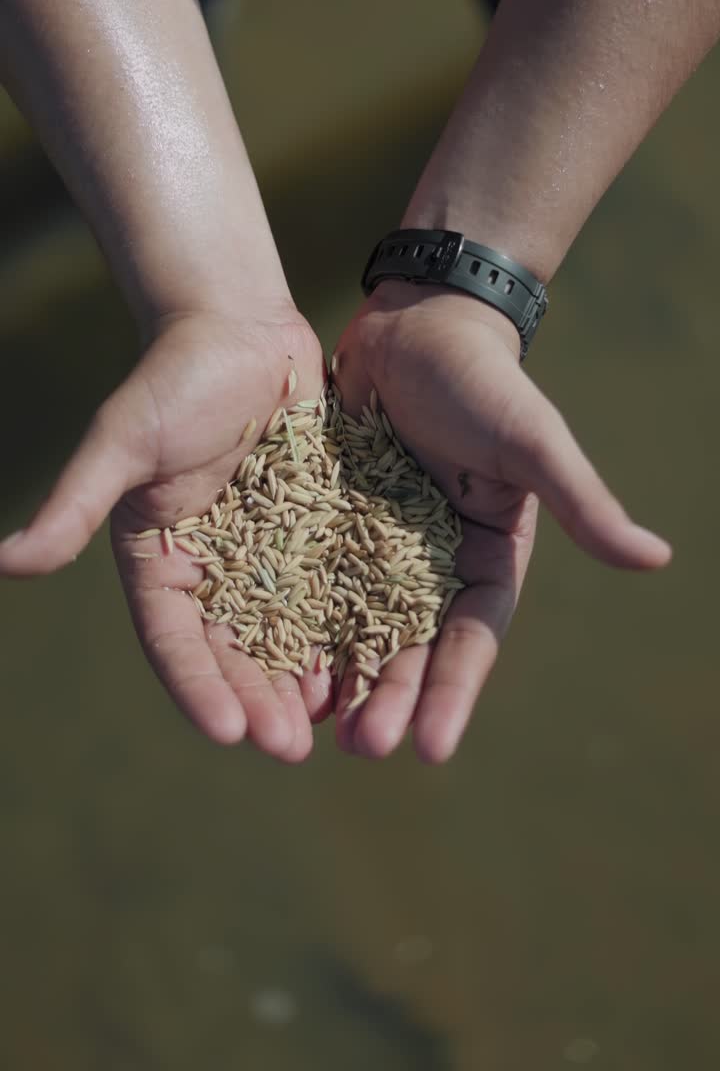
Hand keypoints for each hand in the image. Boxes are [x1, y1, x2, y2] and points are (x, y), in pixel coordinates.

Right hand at [0, 304, 329, 760]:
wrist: (241, 327)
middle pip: (237, 651)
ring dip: (308, 679)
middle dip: (261, 701)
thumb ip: (75, 506)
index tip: (228, 733)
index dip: (198, 687)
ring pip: (290, 631)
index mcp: (162, 559)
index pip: (175, 640)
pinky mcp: (318, 531)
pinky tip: (376, 662)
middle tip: (292, 746)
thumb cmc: (172, 378)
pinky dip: (349, 627)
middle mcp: (216, 567)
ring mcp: (271, 553)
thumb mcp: (122, 442)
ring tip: (338, 721)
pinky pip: (336, 587)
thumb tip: (3, 562)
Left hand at [332, 280, 671, 762]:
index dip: (453, 691)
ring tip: (312, 727)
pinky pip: (310, 579)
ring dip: (339, 676)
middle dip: (388, 698)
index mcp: (486, 554)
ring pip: (355, 624)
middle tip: (359, 748)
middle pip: (409, 644)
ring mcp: (377, 545)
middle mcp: (432, 561)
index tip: (428, 748)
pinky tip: (269, 661)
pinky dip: (296, 620)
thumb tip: (657, 558)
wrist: (416, 322)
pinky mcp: (330, 521)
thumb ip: (581, 503)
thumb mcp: (531, 442)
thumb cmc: (484, 379)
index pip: (472, 636)